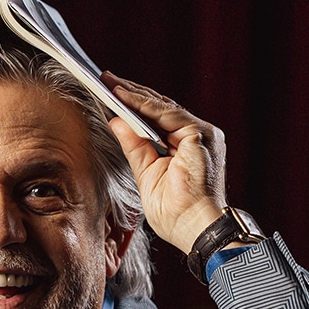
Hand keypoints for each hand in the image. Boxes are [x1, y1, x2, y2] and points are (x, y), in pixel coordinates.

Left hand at [102, 72, 227, 254]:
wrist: (195, 228)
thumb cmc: (176, 213)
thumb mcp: (146, 174)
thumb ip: (134, 147)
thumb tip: (116, 122)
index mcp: (187, 147)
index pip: (158, 119)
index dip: (134, 105)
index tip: (111, 94)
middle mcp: (197, 137)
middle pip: (161, 108)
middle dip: (132, 93)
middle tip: (106, 79)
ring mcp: (202, 134)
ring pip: (164, 107)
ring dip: (135, 95)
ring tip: (111, 84)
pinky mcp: (201, 135)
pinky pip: (168, 114)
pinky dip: (145, 105)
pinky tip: (125, 97)